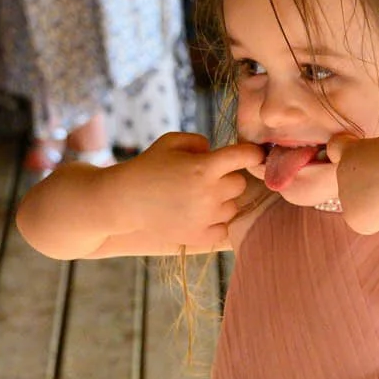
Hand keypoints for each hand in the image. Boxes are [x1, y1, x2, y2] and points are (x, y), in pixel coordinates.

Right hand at [115, 131, 264, 249]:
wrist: (124, 200)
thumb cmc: (148, 166)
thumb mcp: (171, 141)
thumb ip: (200, 142)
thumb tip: (219, 152)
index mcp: (204, 167)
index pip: (245, 157)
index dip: (252, 153)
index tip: (253, 155)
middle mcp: (209, 193)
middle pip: (240, 184)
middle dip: (228, 179)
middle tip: (208, 179)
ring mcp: (206, 218)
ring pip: (233, 207)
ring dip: (222, 202)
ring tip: (198, 198)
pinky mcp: (200, 237)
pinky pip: (224, 229)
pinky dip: (216, 222)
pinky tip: (199, 214)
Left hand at [327, 131, 378, 234]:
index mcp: (350, 151)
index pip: (335, 147)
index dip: (349, 152)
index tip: (363, 158)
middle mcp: (341, 173)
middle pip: (353, 179)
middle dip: (369, 181)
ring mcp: (345, 197)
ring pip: (360, 201)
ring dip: (375, 200)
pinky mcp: (353, 219)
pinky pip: (367, 219)